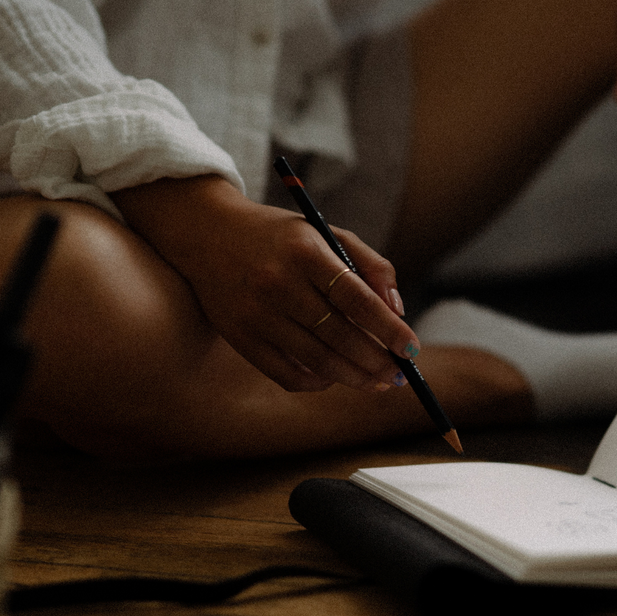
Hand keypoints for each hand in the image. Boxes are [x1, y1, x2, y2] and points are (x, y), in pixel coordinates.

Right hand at [114, 176, 418, 392]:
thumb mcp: (326, 233)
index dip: (388, 329)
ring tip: (377, 381)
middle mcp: (278, 283)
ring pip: (317, 360)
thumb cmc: (281, 237)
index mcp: (305, 252)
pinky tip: (335, 377)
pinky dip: (317, 382)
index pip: (357, 299)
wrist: (205, 233)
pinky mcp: (239, 337)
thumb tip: (397, 311)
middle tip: (399, 374)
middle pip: (340, 335)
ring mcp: (255, 313)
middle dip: (377, 360)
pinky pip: (286, 374)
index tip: (411, 349)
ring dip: (354, 377)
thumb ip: (370, 265)